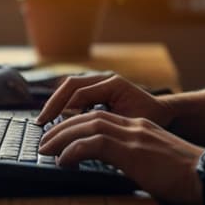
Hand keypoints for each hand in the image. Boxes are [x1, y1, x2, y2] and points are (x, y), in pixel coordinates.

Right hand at [35, 73, 174, 127]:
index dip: (63, 109)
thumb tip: (80, 126)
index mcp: (113, 83)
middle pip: (70, 84)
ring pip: (70, 86)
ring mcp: (100, 82)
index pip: (80, 93)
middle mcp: (104, 78)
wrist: (163, 112)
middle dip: (54, 103)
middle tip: (41, 122)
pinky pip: (75, 92)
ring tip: (44, 121)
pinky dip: (63, 103)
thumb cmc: (149, 119)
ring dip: (56, 102)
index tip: (51, 126)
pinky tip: (55, 119)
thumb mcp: (129, 123)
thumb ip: (107, 122)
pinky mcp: (97, 89)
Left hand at [38, 108, 204, 204]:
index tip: (62, 136)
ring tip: (46, 148)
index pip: (101, 118)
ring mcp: (134, 136)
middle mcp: (135, 126)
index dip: (78, 125)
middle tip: (44, 140)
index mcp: (141, 128)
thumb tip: (130, 179)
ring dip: (62, 136)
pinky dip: (74, 149)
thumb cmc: (189, 177)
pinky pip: (94, 143)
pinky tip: (63, 160)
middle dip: (63, 127)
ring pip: (87, 125)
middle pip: (89, 117)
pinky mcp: (132, 150)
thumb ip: (141, 164)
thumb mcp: (158, 165)